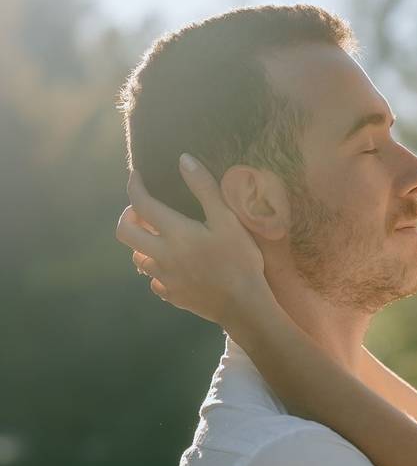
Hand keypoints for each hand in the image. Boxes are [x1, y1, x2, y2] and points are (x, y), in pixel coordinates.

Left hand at [115, 153, 273, 330]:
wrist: (243, 305)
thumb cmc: (239, 259)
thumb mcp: (228, 220)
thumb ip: (204, 188)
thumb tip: (183, 159)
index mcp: (175, 233)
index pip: (141, 204)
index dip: (134, 186)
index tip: (136, 174)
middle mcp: (161, 255)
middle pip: (125, 233)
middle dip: (128, 216)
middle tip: (143, 209)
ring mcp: (164, 278)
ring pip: (137, 257)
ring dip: (142, 243)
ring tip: (159, 236)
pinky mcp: (171, 294)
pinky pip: (154, 279)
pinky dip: (158, 268)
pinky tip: (174, 265)